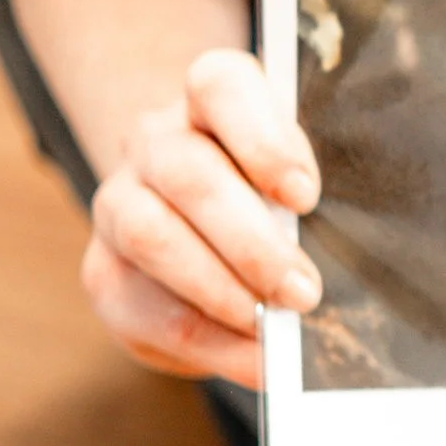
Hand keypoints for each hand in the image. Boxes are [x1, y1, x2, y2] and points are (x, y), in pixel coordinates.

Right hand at [82, 47, 320, 390]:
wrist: (206, 233)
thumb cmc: (281, 202)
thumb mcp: (307, 184)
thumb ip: (316, 205)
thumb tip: (341, 271)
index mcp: (214, 97)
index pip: (222, 87)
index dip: (262, 140)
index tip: (304, 197)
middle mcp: (155, 139)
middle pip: (189, 175)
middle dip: (250, 244)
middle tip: (303, 292)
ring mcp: (118, 202)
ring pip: (151, 236)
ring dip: (218, 290)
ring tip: (272, 327)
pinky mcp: (104, 271)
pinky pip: (142, 305)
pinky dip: (204, 339)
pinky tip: (251, 358)